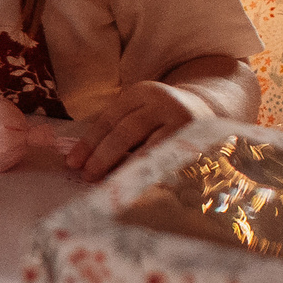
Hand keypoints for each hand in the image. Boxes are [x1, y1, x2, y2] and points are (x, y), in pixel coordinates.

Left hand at [66, 80, 213, 180]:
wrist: (208, 110)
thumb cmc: (159, 118)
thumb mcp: (139, 113)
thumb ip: (115, 132)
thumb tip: (82, 162)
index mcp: (142, 93)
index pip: (110, 119)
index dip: (89, 142)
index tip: (73, 163)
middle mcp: (163, 103)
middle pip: (127, 131)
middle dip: (104, 156)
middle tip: (88, 176)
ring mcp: (184, 122)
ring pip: (150, 148)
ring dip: (128, 170)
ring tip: (110, 186)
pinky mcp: (198, 142)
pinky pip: (171, 162)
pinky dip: (154, 175)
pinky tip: (140, 189)